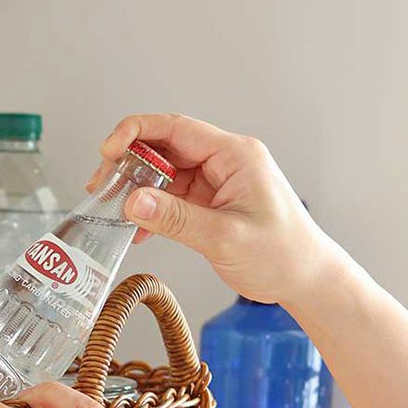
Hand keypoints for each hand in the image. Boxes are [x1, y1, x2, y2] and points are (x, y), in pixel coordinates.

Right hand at [87, 113, 343, 308]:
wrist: (307, 278)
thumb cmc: (282, 255)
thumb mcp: (224, 237)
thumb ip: (177, 219)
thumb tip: (133, 201)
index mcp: (234, 156)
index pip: (176, 129)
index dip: (136, 133)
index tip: (107, 151)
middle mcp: (225, 162)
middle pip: (165, 147)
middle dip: (129, 164)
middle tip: (101, 187)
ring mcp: (217, 182)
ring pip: (164, 173)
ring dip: (137, 189)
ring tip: (112, 210)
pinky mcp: (211, 203)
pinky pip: (172, 197)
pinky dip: (151, 210)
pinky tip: (136, 228)